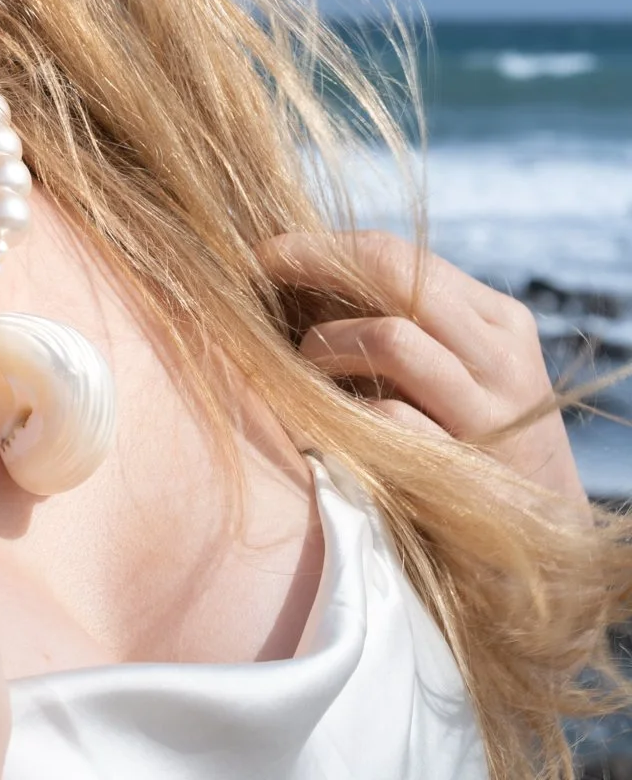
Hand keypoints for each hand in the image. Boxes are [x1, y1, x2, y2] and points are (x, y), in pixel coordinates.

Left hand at [258, 227, 586, 507]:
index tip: (263, 250)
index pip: (398, 254)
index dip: (321, 245)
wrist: (553, 563)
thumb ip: (407, 327)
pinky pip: (391, 420)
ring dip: (325, 345)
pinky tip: (324, 426)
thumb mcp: (461, 378)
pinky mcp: (476, 477)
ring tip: (304, 368)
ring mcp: (494, 417)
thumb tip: (302, 275)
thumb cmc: (476, 452)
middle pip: (395, 274)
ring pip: (390, 339)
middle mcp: (503, 359)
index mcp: (497, 322)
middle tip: (256, 269)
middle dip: (312, 262)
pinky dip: (346, 414)